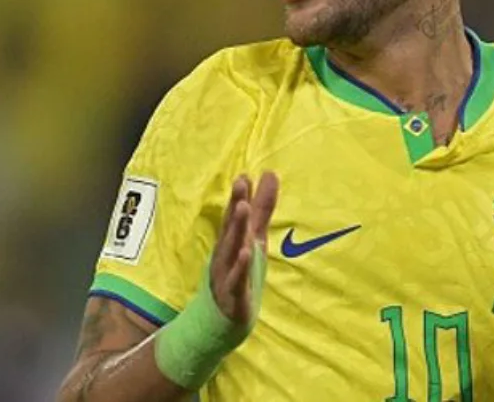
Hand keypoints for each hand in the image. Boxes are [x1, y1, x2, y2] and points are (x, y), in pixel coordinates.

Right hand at [210, 172, 278, 324]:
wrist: (224, 321)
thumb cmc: (239, 273)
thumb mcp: (254, 238)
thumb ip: (262, 208)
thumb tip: (269, 174)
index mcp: (231, 242)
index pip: (234, 216)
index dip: (240, 196)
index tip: (245, 176)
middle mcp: (226, 255)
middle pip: (231, 228)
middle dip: (235, 205)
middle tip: (241, 183)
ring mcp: (227, 275)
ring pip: (231, 250)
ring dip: (236, 229)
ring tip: (242, 208)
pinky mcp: (233, 296)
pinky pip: (236, 280)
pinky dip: (239, 267)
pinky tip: (246, 253)